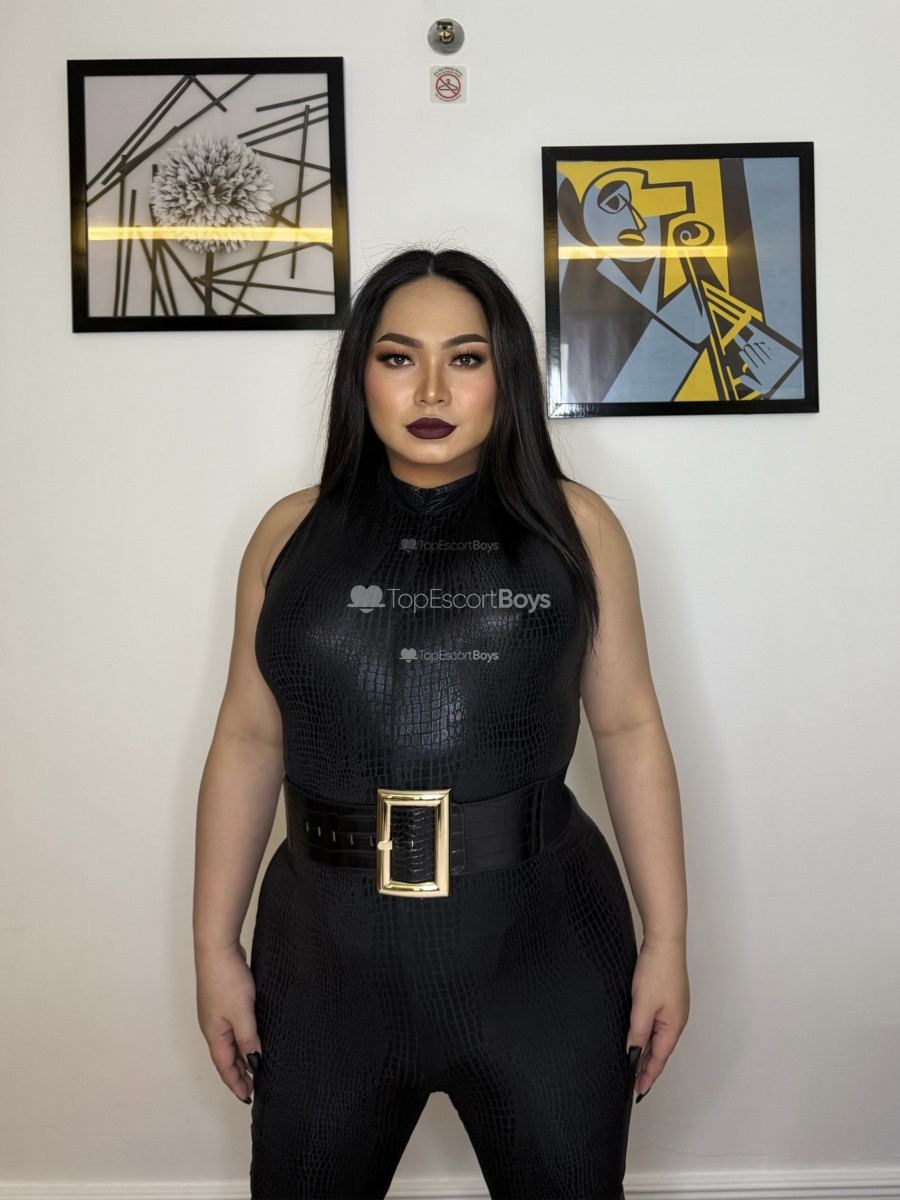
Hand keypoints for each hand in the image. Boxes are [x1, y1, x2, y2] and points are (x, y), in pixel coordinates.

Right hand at [195, 941, 260, 1103]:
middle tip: (254, 1087)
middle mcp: (212, 1026)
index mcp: (214, 1034)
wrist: (217, 948)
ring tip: (255, 1066)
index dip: (236, 1083)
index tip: (247, 1096)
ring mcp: (216, 1013)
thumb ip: (249, 1039)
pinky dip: (242, 1038)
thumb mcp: (243, 1014)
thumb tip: (255, 1061)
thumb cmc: (227, 980)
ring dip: (241, 1056)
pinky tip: (252, 1036)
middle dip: (239, 1073)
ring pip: (229, 1042)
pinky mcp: (223, 1001)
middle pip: (225, 1057)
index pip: (224, 1066)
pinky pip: (232, 1027)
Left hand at [625, 936, 689, 1099]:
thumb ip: (638, 1031)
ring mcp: (674, 1008)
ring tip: (637, 1066)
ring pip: (659, 1037)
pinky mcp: (668, 997)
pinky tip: (641, 1036)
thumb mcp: (642, 1005)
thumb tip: (633, 1052)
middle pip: (661, 1049)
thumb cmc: (656, 970)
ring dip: (648, 1051)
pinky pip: (659, 1024)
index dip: (648, 1075)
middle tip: (636, 1083)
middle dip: (649, 1067)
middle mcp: (677, 1019)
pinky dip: (650, 1035)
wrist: (665, 941)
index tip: (639, 1090)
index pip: (659, 1057)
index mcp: (673, 1025)